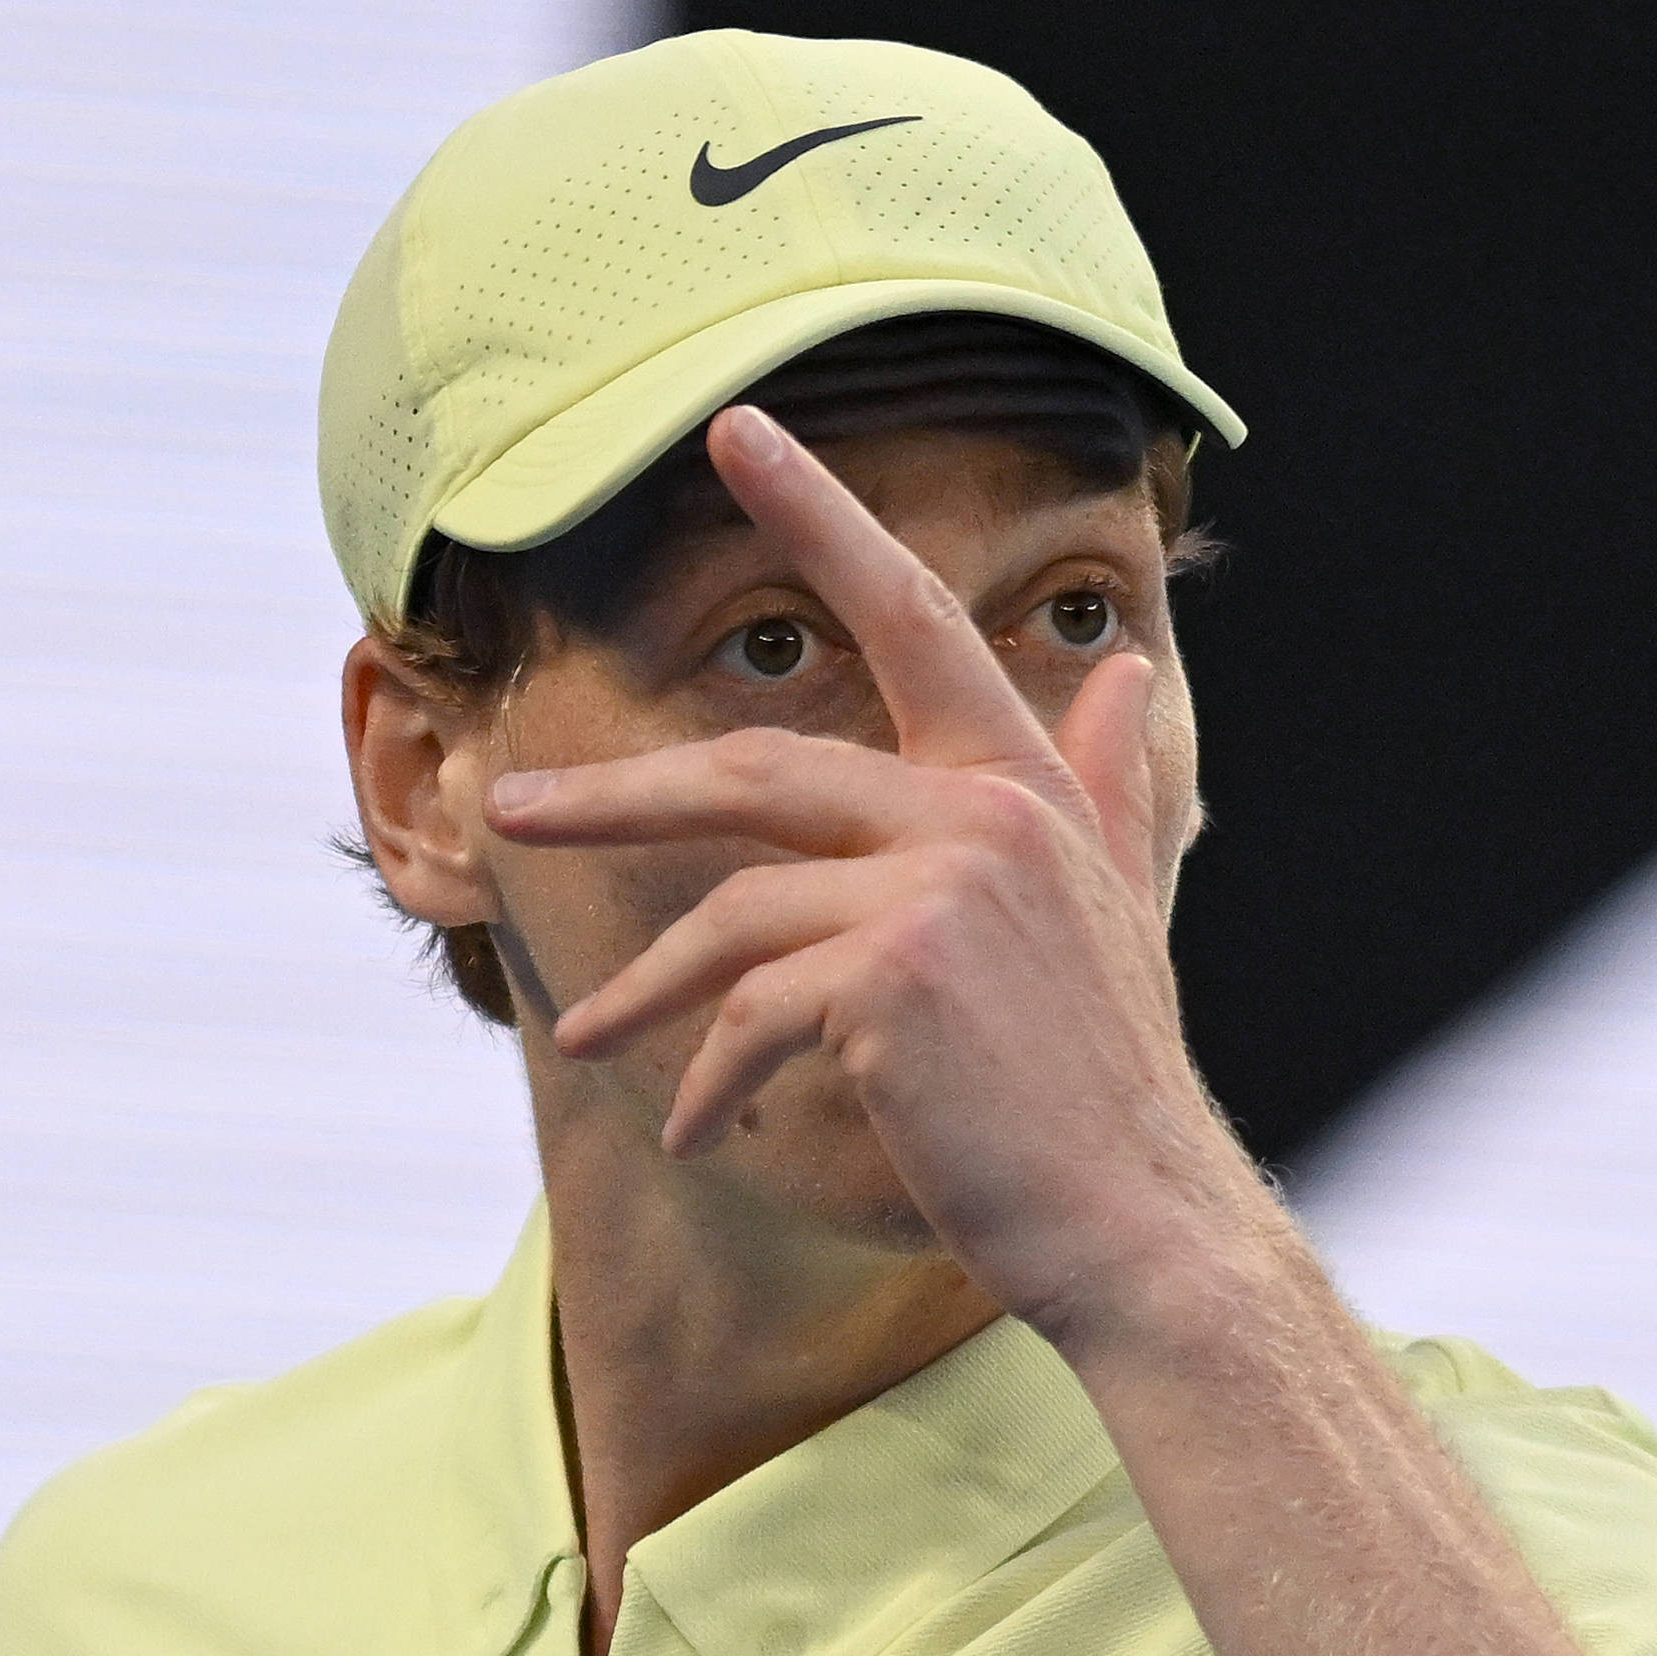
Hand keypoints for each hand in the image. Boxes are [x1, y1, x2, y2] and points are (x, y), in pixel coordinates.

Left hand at [483, 406, 1275, 1330]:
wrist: (1142, 1225)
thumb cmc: (1107, 1084)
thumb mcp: (1115, 911)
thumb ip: (1103, 790)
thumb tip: (1121, 677)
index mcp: (1023, 787)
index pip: (911, 618)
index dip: (821, 515)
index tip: (736, 430)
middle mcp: (984, 815)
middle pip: (757, 770)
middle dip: (620, 793)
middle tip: (513, 803)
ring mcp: (939, 889)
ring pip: (731, 910)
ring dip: (645, 987)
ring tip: (588, 1038)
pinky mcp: (892, 979)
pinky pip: (748, 1012)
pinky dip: (706, 1076)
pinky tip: (693, 1128)